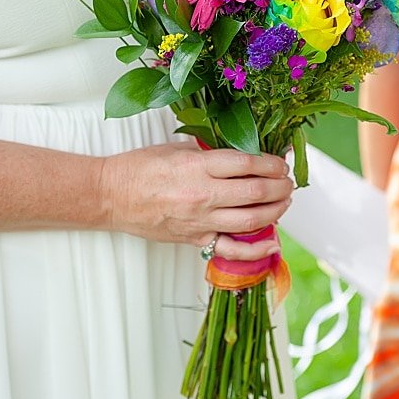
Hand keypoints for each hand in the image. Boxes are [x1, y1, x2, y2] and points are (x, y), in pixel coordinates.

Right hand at [100, 142, 292, 260]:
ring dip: (276, 210)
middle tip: (287, 181)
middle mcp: (202, 194)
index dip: (272, 162)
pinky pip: (232, 249)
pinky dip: (256, 250)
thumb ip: (208, 153)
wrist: (110, 196)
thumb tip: (239, 155)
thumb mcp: (174, 148)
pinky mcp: (195, 239)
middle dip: (280, 185)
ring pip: (252, 220)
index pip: (247, 163)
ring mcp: (200, 220)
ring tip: (284, 201)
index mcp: (197, 165)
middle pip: (256, 192)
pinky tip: (272, 243)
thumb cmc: (137, 169)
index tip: (280, 161)